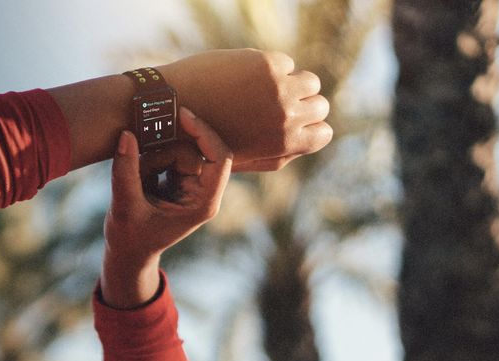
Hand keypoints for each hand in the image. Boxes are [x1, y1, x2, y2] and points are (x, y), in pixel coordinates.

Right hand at [98, 106, 232, 307]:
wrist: (127, 252)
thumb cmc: (130, 237)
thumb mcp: (124, 206)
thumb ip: (125, 171)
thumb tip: (127, 135)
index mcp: (203, 204)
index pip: (219, 159)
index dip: (204, 133)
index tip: (182, 116)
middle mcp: (203, 193)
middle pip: (195, 151)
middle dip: (166, 150)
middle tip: (142, 149)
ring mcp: (192, 185)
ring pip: (179, 151)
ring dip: (153, 159)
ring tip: (138, 182)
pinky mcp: (178, 180)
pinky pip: (168, 156)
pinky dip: (149, 162)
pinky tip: (141, 182)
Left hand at [160, 49, 330, 171]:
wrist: (174, 110)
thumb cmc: (206, 140)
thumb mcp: (245, 160)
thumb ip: (279, 154)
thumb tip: (306, 140)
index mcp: (285, 144)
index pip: (324, 133)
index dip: (311, 127)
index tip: (295, 122)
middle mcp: (287, 117)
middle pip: (320, 104)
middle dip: (304, 103)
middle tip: (280, 102)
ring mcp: (279, 89)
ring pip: (310, 81)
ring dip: (293, 83)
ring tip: (269, 88)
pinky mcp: (267, 65)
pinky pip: (286, 62)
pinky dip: (271, 68)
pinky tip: (248, 75)